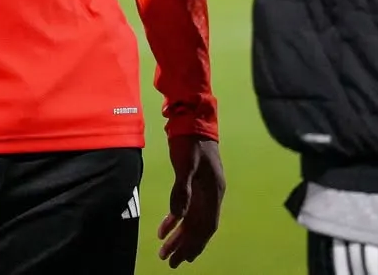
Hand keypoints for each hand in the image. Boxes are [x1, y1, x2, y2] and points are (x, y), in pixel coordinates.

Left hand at [158, 135, 224, 266]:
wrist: (192, 117)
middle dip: (185, 246)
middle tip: (169, 262)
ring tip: (164, 251)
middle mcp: (211, 193)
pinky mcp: (194, 183)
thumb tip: (179, 217)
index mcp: (214, 190)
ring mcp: (203, 189)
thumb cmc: (190, 140)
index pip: (206, 225)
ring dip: (179, 236)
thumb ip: (183, 190)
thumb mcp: (185, 164)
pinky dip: (175, 219)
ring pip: (191, 220)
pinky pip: (185, 208)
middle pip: (199, 227)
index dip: (195, 244)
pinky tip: (163, 229)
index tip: (181, 259)